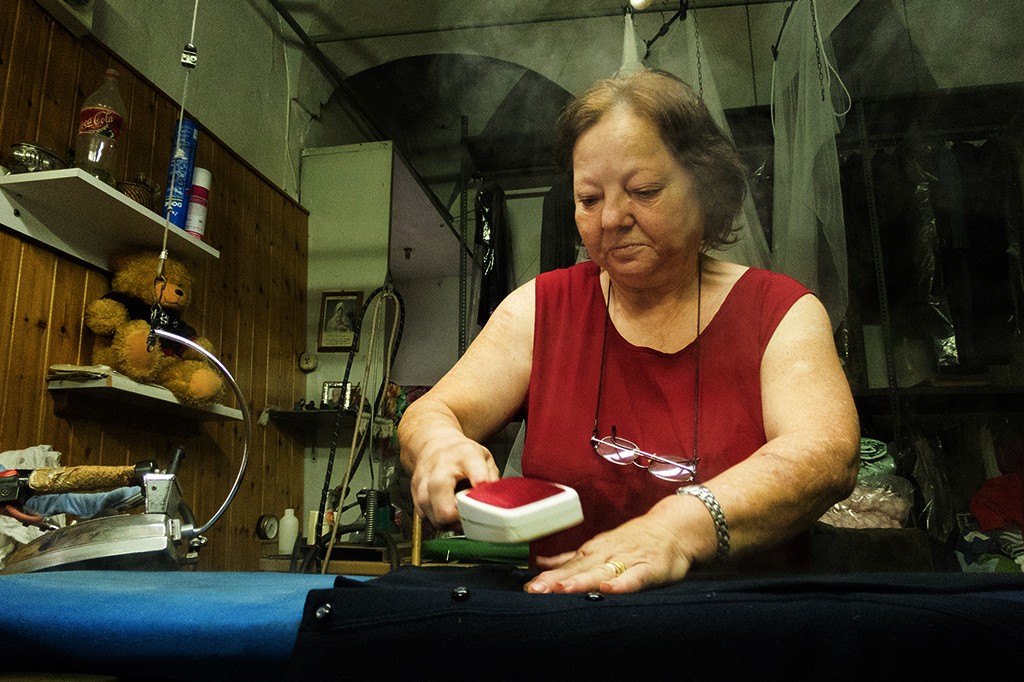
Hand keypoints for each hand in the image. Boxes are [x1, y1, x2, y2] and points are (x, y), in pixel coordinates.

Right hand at [408, 431, 499, 527]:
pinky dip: (439, 522)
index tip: (482, 485)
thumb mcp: (484, 458)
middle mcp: (440, 470)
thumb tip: (497, 504)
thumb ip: (492, 480)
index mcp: (464, 456)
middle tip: (471, 515)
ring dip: (450, 523)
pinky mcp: (415, 498)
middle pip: (444, 505)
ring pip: (434, 518)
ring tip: (460, 513)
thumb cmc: (461, 455)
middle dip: (461, 518)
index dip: (479, 479)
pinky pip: (428, 519)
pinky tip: (448, 511)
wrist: (434, 446)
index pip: (472, 467)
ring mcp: (423, 485)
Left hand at [524, 498, 701, 593]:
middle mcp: (606, 554)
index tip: (527, 589)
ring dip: (581, 581)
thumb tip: (539, 565)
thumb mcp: (599, 547)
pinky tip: (608, 589)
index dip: (546, 578)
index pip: (565, 567)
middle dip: (555, 581)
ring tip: (561, 590)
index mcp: (593, 552)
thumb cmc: (634, 541)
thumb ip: (571, 560)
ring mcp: (628, 560)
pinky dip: (621, 583)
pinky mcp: (650, 568)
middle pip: (578, 569)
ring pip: (601, 572)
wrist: (673, 528)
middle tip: (535, 591)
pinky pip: (634, 577)